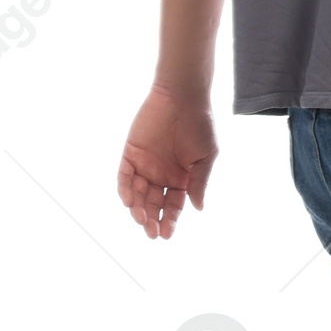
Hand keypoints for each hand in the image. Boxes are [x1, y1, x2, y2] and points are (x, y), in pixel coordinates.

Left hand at [117, 84, 214, 238]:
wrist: (183, 96)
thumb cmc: (200, 124)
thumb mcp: (206, 156)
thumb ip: (199, 182)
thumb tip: (198, 208)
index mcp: (180, 178)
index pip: (173, 205)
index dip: (170, 220)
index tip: (167, 234)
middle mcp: (161, 174)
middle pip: (153, 204)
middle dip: (152, 220)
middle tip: (152, 232)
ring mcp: (145, 164)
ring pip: (137, 194)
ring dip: (138, 209)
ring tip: (141, 219)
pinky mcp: (130, 153)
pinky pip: (124, 176)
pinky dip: (125, 189)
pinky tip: (130, 201)